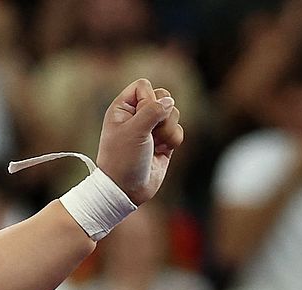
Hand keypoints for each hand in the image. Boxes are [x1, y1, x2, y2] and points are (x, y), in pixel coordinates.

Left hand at [95, 79, 184, 206]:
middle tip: (151, 131)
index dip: (148, 98)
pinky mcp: (163, 142)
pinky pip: (178, 130)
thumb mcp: (134, 130)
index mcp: (123, 108)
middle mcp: (137, 115)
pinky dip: (173, 140)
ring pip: (173, 113)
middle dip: (162, 113)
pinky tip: (162, 151)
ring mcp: (151, 128)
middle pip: (162, 96)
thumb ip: (153, 110)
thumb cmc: (123, 160)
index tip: (141, 118)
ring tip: (155, 144)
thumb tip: (170, 101)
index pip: (144, 85)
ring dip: (168, 128)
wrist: (126, 191)